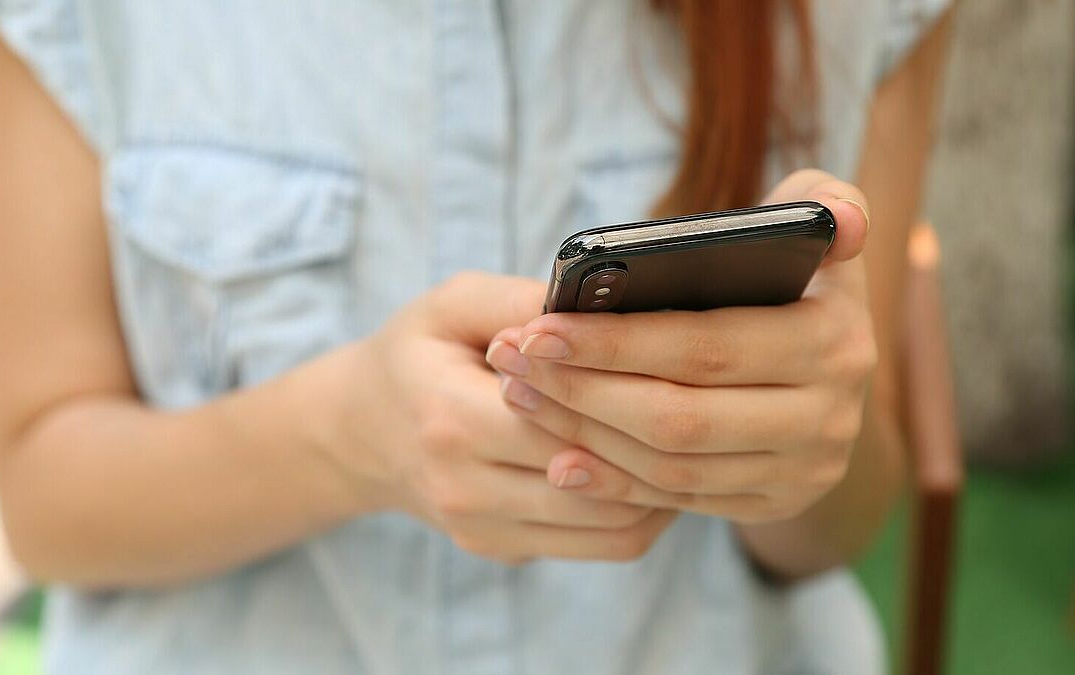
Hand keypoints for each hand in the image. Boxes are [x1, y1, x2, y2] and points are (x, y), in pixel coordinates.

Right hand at [329, 272, 676, 562]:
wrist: (363, 431)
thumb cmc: (418, 354)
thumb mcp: (453, 304)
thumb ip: (521, 301)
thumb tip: (603, 306)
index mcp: (450, 419)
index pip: (566, 421)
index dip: (629, 396)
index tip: (680, 365)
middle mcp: (465, 489)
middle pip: (599, 481)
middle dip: (660, 444)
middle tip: (710, 404)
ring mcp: (484, 530)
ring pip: (612, 528)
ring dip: (664, 487)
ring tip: (694, 438)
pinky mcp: (503, 551)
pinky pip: (599, 545)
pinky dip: (641, 511)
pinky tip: (659, 467)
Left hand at [485, 170, 875, 523]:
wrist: (829, 370)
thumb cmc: (796, 277)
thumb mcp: (815, 227)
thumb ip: (822, 199)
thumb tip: (842, 222)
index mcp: (835, 341)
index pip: (706, 348)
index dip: (615, 342)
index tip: (538, 328)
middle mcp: (829, 417)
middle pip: (679, 416)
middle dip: (583, 391)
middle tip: (513, 361)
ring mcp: (804, 470)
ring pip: (672, 465)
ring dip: (585, 435)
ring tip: (522, 395)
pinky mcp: (775, 504)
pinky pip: (680, 500)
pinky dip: (615, 481)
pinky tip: (561, 457)